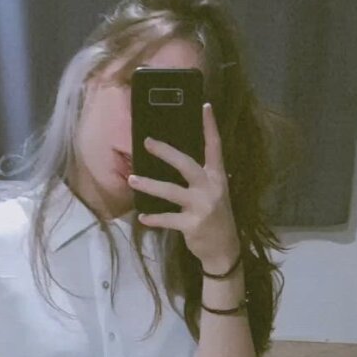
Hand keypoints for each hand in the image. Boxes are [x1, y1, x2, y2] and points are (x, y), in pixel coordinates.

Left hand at [128, 103, 239, 272]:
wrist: (224, 250)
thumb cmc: (215, 218)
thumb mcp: (215, 194)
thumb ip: (201, 178)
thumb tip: (177, 160)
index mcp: (217, 177)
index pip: (215, 147)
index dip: (210, 126)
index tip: (204, 106)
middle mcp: (210, 188)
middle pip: (186, 164)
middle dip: (166, 152)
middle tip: (146, 142)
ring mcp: (201, 207)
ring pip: (170, 191)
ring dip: (149, 185)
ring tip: (132, 179)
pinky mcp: (192, 225)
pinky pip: (167, 219)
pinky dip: (154, 218)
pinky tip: (142, 217)